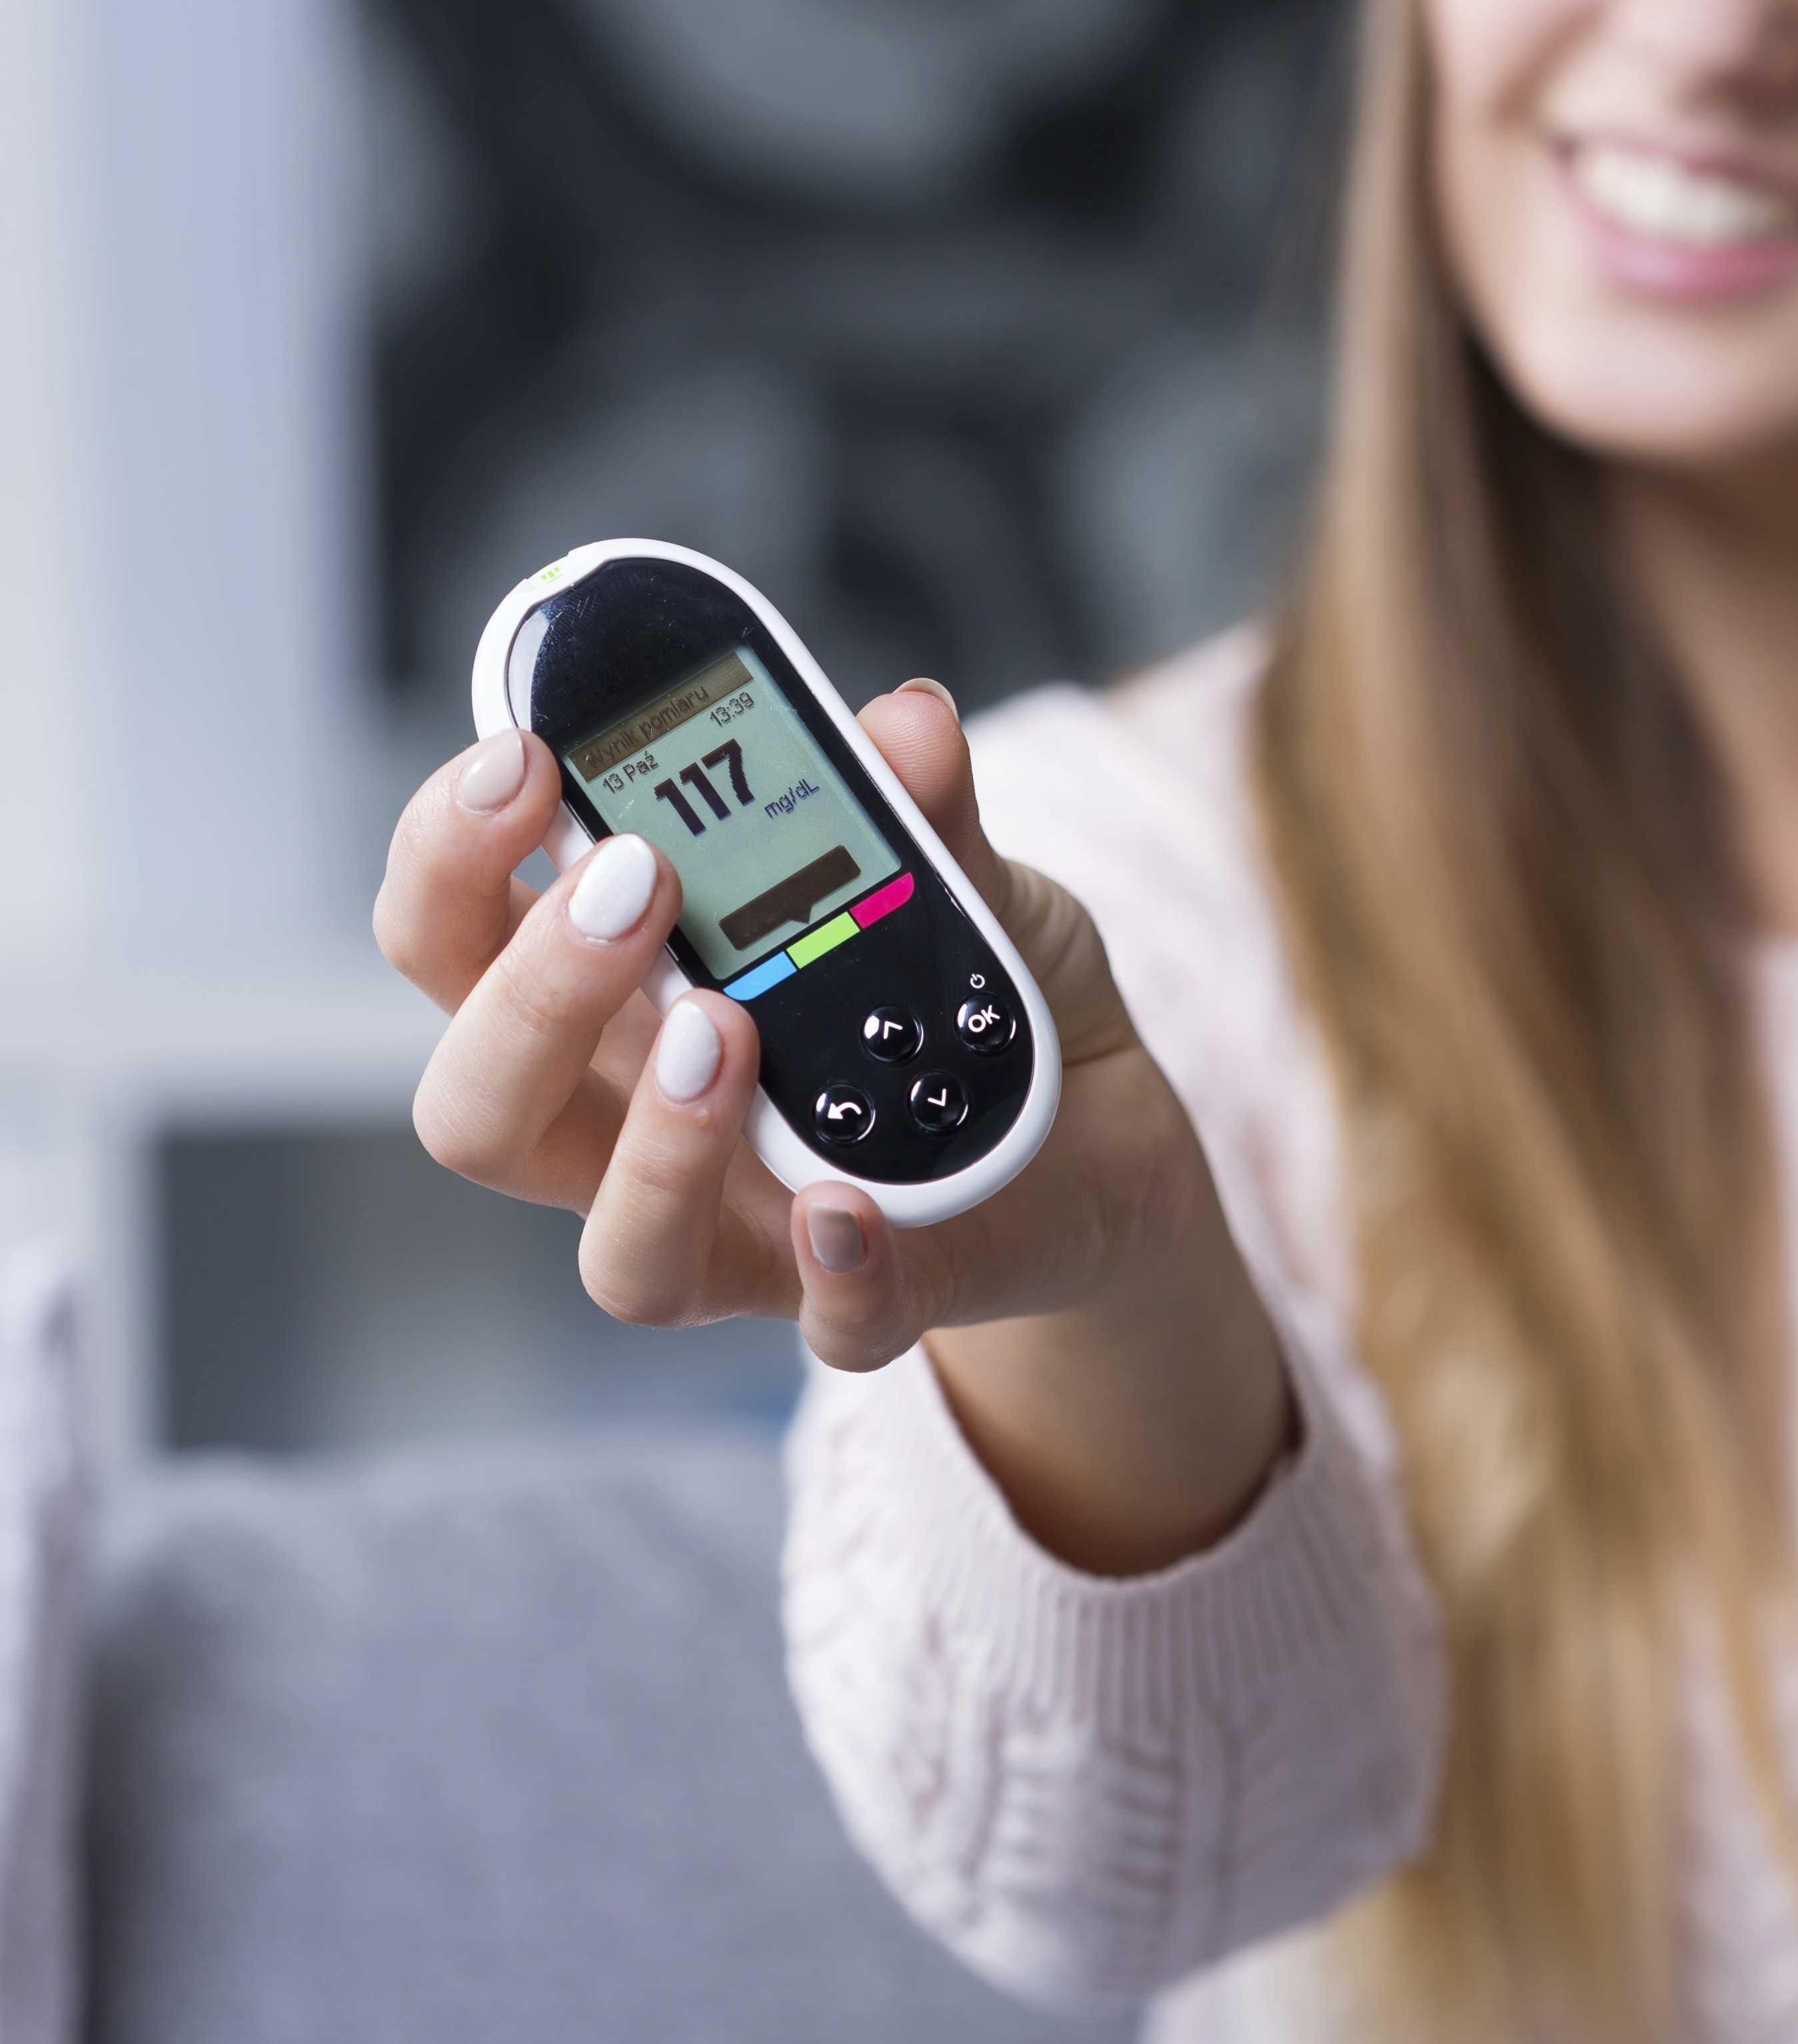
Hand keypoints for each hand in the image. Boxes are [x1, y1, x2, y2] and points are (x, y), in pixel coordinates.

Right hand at [374, 685, 1285, 1567]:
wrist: (1104, 1135)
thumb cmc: (974, 995)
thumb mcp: (962, 878)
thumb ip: (920, 810)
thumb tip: (906, 718)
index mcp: (621, 998)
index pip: (454, 941)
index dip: (448, 855)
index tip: (519, 760)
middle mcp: (642, 1125)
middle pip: (481, 1105)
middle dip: (529, 993)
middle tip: (632, 883)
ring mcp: (744, 1229)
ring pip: (616, 1246)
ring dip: (651, 1142)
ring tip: (722, 1027)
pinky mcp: (871, 1297)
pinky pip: (827, 1325)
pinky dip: (836, 1275)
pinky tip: (850, 1205)